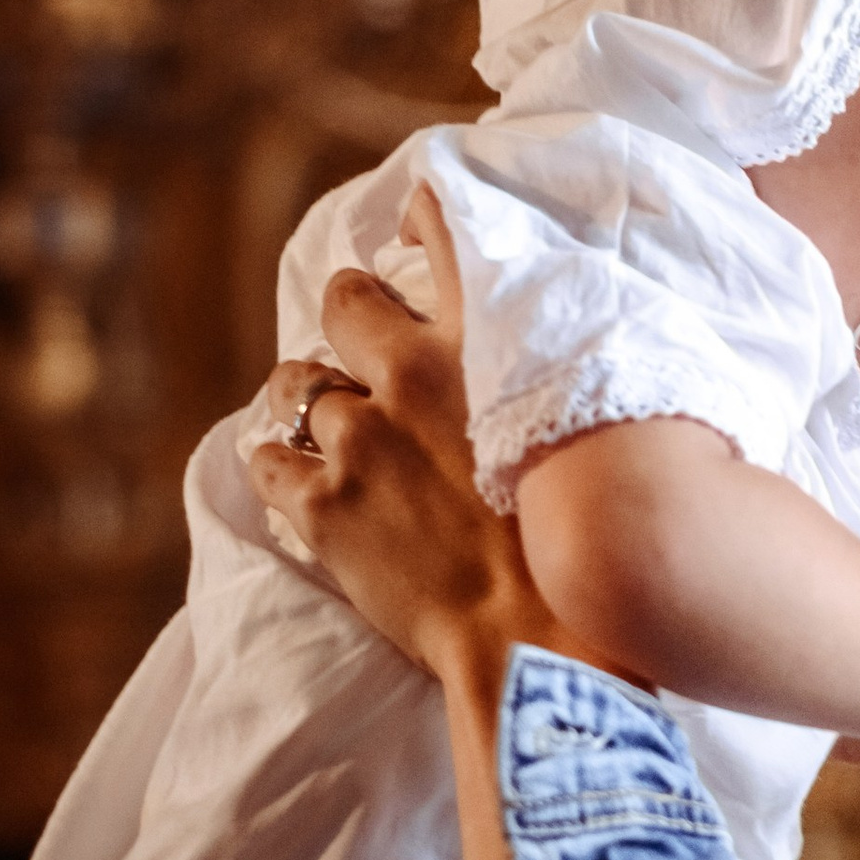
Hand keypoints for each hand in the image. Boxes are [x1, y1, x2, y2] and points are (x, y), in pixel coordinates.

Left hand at [245, 191, 554, 685]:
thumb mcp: (593, 427)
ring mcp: (358, 439)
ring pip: (294, 384)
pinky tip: (300, 484)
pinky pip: (266, 461)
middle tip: (363, 348)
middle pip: (345, 300)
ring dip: (308, 401)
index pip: (441, 235)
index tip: (411, 222)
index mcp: (486, 342)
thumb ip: (556, 370)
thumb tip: (548, 351)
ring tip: (331, 431)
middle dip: (349, 315)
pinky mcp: (320, 505)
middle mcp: (411, 374)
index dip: (420, 220)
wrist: (545, 640)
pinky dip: (279, 469)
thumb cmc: (585, 541)